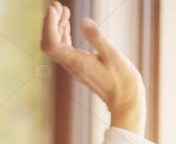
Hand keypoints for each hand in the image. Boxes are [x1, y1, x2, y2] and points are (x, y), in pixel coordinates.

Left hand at [40, 1, 145, 134]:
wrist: (126, 101)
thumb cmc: (122, 81)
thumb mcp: (112, 55)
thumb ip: (97, 38)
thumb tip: (84, 21)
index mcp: (76, 63)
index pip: (51, 44)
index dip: (49, 25)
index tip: (54, 8)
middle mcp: (72, 65)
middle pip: (50, 43)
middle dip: (50, 22)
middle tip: (56, 5)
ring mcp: (75, 66)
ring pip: (57, 45)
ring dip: (57, 26)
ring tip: (63, 9)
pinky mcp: (80, 66)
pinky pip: (66, 48)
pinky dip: (64, 34)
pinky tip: (69, 23)